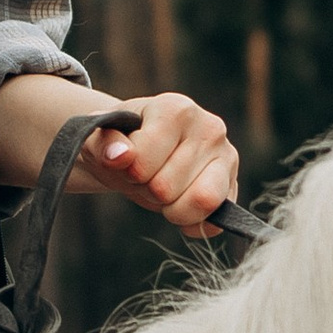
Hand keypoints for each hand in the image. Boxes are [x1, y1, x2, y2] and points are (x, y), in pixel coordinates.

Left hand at [80, 92, 239, 236]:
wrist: (140, 151)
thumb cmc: (120, 143)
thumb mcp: (99, 140)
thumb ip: (102, 144)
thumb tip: (121, 156)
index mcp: (176, 108)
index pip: (143, 161)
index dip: (127, 171)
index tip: (129, 161)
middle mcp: (210, 127)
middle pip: (165, 187)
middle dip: (148, 190)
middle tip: (146, 176)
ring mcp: (227, 156)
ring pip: (200, 202)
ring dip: (171, 209)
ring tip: (164, 191)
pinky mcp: (233, 185)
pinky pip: (215, 220)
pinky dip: (192, 224)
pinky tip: (179, 207)